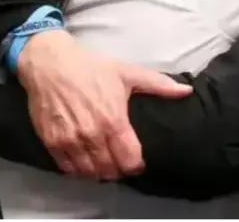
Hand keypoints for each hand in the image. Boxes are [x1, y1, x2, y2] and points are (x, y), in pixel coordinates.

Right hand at [17, 30, 192, 180]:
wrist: (52, 64)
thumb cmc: (93, 69)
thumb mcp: (129, 73)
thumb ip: (160, 85)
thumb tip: (187, 91)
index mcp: (113, 121)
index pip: (129, 159)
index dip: (137, 165)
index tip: (139, 163)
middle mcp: (92, 135)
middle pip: (109, 170)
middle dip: (119, 170)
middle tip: (123, 164)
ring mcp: (70, 141)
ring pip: (88, 172)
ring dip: (99, 173)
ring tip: (106, 165)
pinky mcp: (51, 142)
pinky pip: (67, 168)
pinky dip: (78, 170)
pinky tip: (86, 163)